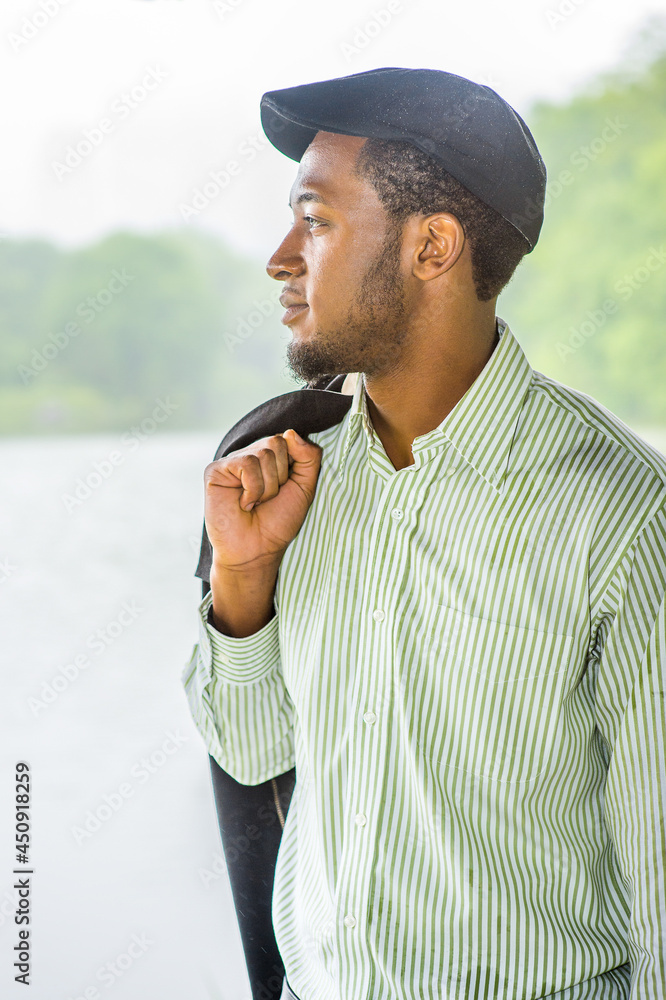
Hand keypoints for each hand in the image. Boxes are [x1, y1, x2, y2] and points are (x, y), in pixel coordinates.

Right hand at [204, 429, 322, 572]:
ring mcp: (232, 461)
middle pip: (277, 442)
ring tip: (255, 503)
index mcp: (270, 457)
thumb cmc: (278, 522)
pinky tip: (243, 503)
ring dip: (267, 487)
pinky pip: (246, 464)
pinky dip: (253, 490)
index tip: (285, 489)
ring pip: (263, 454)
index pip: (289, 439)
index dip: (293, 467)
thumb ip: (308, 457)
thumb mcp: (304, 487)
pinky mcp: (215, 470)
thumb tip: (291, 433)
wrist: (256, 550)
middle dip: (280, 477)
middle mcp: (250, 455)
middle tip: (268, 499)